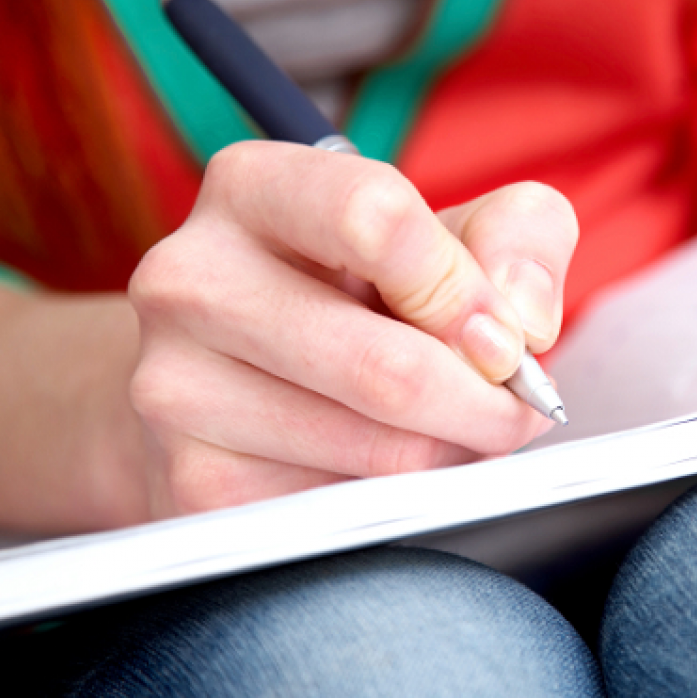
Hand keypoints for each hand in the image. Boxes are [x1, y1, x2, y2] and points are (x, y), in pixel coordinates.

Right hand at [129, 142, 576, 516]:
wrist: (248, 374)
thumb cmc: (365, 291)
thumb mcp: (454, 232)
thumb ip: (519, 237)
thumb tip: (520, 321)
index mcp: (253, 188)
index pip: (376, 220)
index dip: (466, 291)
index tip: (504, 334)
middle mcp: (190, 280)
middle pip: (386, 366)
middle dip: (486, 403)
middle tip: (518, 409)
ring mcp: (177, 387)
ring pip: (381, 450)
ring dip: (454, 453)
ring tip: (455, 428)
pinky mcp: (196, 483)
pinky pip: (349, 509)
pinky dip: (403, 496)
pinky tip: (391, 461)